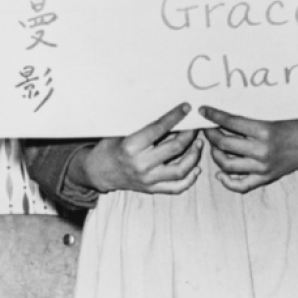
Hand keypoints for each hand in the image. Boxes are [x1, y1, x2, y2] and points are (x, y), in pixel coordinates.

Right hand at [80, 102, 201, 194]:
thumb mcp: (122, 131)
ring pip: (180, 170)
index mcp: (131, 147)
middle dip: (189, 134)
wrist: (99, 171)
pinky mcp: (151, 189)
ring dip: (194, 156)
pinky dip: (189, 179)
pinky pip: (176, 187)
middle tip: (194, 126)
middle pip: (174, 149)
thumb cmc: (111, 146)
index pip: (159, 128)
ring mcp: (147, 179)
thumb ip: (143, 125)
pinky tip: (196, 167)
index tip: (186, 108)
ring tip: (198, 144)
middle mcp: (141, 165)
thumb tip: (168, 112)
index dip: (175, 117)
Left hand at [201, 107, 297, 192]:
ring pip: (227, 164)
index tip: (203, 110)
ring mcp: (263, 167)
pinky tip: (220, 172)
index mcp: (264, 130)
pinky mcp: (265, 178)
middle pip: (224, 143)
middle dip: (210, 134)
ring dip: (215, 154)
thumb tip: (223, 115)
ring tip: (215, 146)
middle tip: (207, 128)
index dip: (214, 115)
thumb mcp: (273, 116)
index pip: (231, 122)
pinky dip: (226, 181)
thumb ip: (251, 119)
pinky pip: (240, 185)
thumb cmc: (293, 125)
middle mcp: (262, 150)